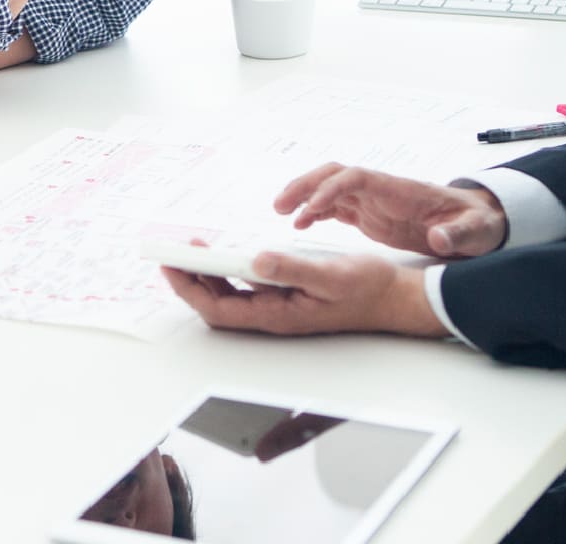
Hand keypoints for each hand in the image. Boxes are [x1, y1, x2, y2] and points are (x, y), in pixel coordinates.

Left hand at [160, 251, 448, 337]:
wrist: (396, 298)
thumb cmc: (368, 289)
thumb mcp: (330, 274)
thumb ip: (291, 269)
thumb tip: (256, 261)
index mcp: (278, 314)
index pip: (218, 308)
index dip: (188, 289)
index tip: (170, 264)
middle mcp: (273, 315)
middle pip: (217, 305)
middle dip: (190, 281)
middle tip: (172, 252)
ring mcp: (279, 309)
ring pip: (229, 297)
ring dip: (207, 276)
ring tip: (193, 250)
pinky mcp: (287, 299)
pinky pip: (246, 289)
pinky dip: (228, 272)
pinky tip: (226, 255)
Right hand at [273, 164, 507, 257]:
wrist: (475, 222)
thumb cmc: (475, 224)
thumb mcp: (474, 232)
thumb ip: (456, 234)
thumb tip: (439, 238)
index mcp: (399, 190)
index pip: (356, 178)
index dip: (331, 189)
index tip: (311, 208)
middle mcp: (380, 190)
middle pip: (333, 174)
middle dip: (304, 185)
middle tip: (279, 205)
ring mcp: (372, 201)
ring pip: (328, 188)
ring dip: (302, 196)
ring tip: (279, 213)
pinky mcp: (368, 214)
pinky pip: (334, 207)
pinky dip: (313, 212)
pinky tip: (299, 226)